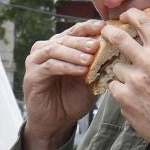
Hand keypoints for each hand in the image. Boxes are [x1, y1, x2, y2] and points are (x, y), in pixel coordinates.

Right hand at [21, 19, 105, 149]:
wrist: (56, 123)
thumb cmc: (71, 100)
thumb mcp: (89, 80)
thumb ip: (98, 65)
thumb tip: (117, 50)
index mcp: (59, 46)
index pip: (74, 31)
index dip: (88, 27)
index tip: (103, 26)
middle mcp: (45, 50)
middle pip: (64, 38)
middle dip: (82, 41)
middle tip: (97, 45)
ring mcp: (36, 62)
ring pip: (55, 49)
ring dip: (74, 53)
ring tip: (89, 59)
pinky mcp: (32, 76)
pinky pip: (50, 66)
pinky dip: (66, 67)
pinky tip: (80, 70)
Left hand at [104, 8, 149, 145]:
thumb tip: (149, 40)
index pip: (145, 24)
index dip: (132, 15)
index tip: (125, 15)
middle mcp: (148, 63)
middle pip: (119, 38)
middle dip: (109, 33)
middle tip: (105, 32)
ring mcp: (134, 80)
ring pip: (116, 67)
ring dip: (122, 74)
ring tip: (136, 87)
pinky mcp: (123, 96)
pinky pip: (114, 86)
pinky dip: (120, 91)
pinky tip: (133, 99)